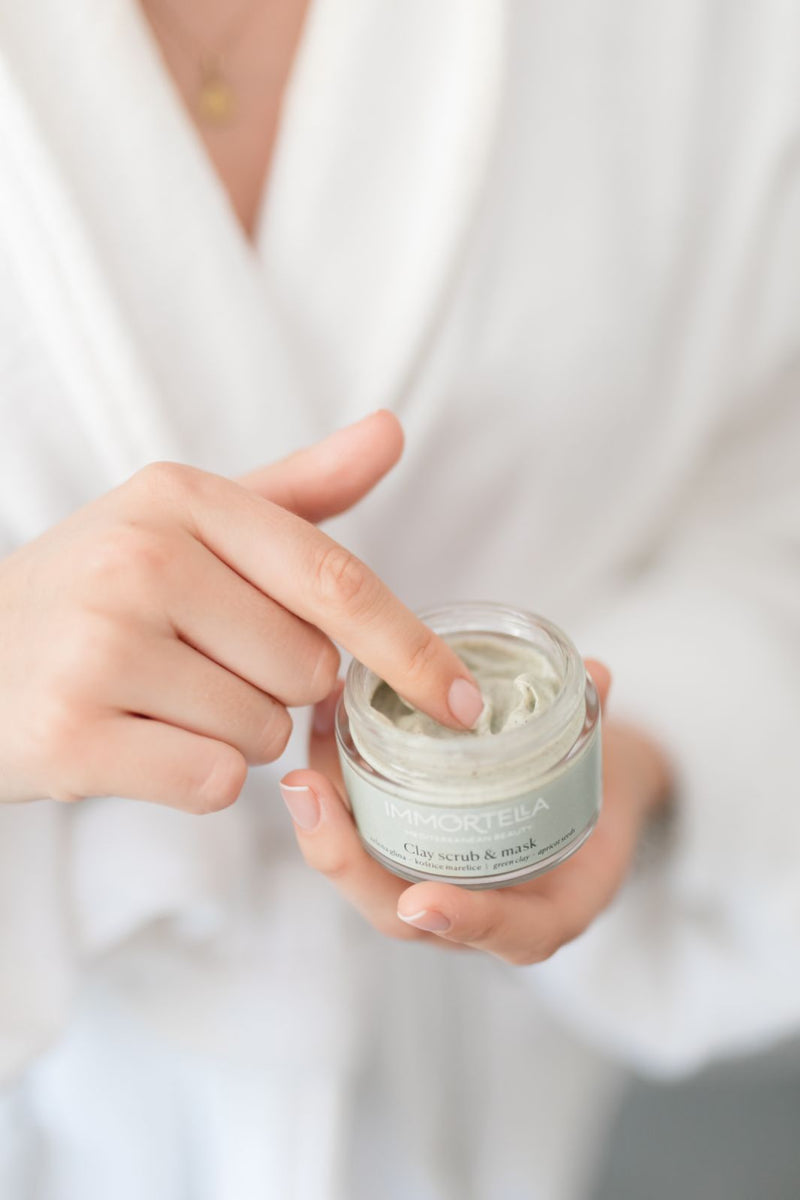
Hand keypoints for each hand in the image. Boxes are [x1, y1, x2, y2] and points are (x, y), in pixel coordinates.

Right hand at [0, 412, 483, 808]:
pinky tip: (134, 741)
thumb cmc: (95, 591)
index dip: (411, 650)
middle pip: (308, 672)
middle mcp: (139, 561)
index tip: (464, 705)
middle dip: (277, 689)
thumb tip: (393, 430)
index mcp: (181, 500)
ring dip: (232, 735)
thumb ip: (298, 490)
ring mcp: (98, 647)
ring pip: (261, 734)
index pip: (336, 581)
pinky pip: (209, 784)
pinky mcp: (70, 733)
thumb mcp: (185, 524)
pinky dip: (190, 779)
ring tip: (157, 699)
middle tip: (198, 665)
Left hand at [280, 663, 672, 962]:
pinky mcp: (402, 853)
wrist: (583, 803)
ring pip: (363, 875)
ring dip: (321, 821)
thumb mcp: (611, 774)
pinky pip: (357, 837)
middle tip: (309, 793)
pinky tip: (318, 731)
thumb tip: (597, 674)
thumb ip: (599, 730)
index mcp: (541, 911)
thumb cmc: (597, 796)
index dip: (465, 920)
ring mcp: (433, 887)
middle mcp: (475, 910)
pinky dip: (332, 790)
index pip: (505, 933)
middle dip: (343, 858)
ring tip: (299, 759)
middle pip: (396, 911)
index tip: (424, 900)